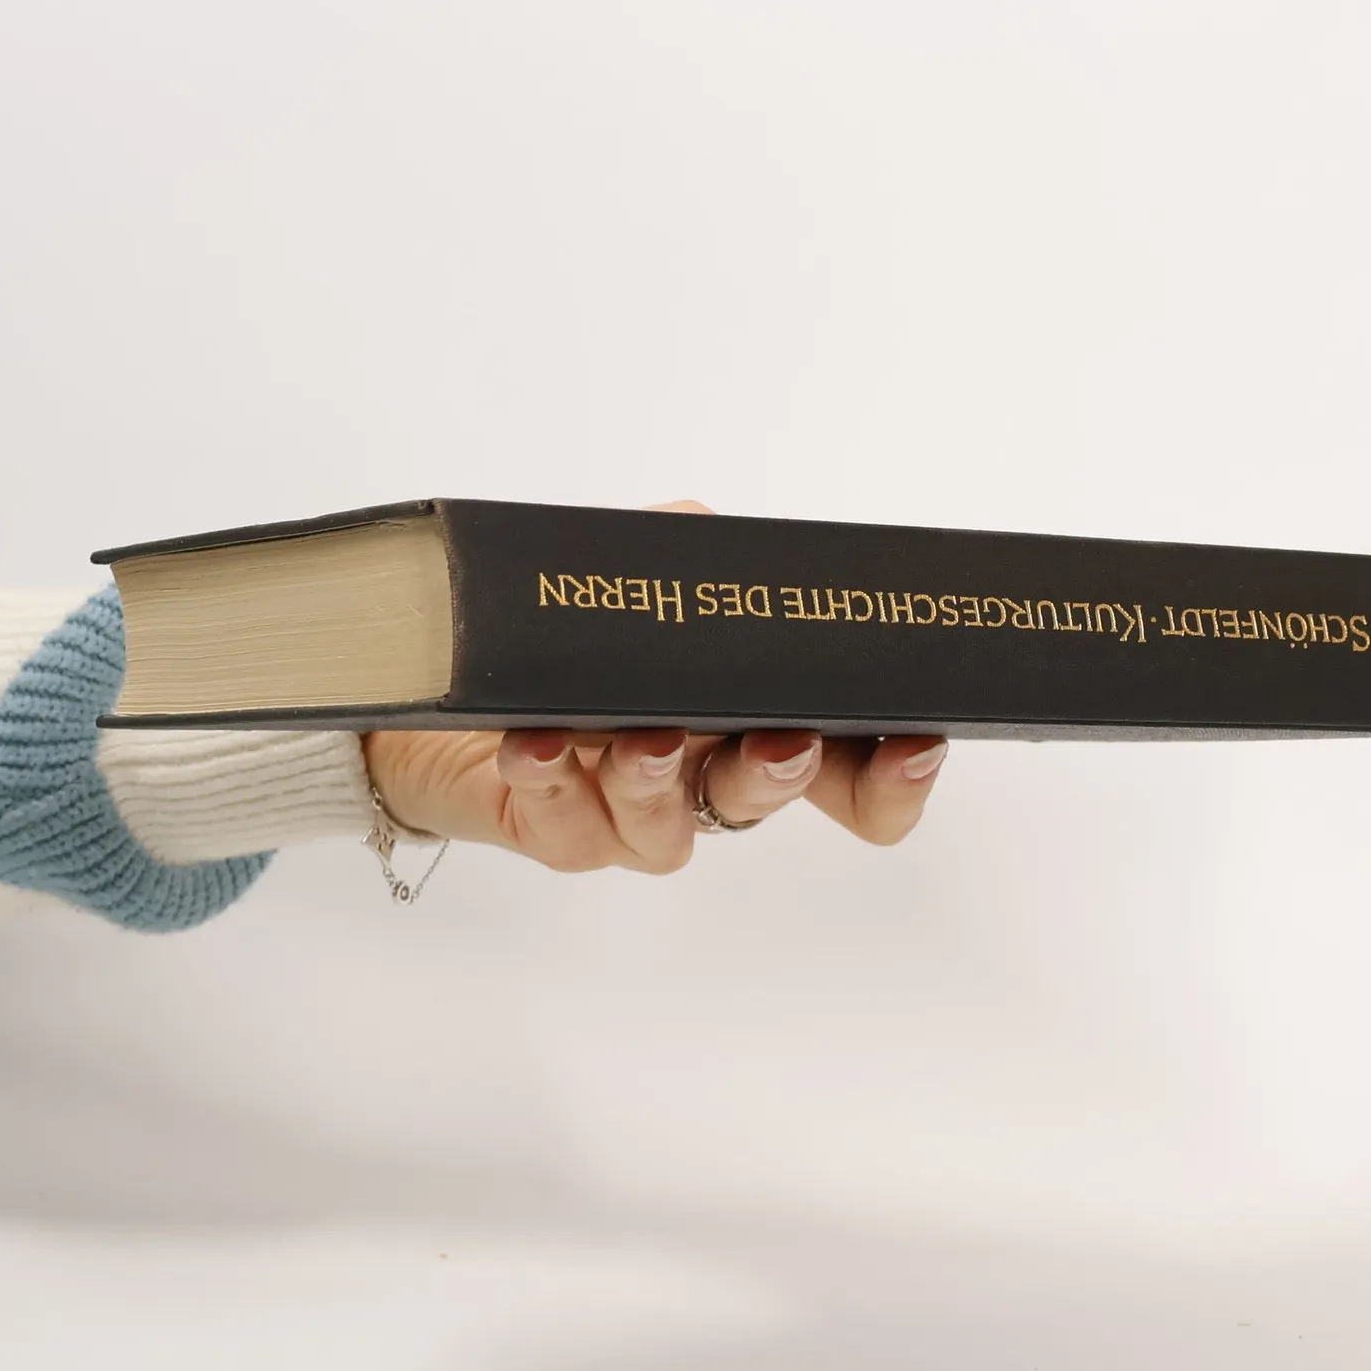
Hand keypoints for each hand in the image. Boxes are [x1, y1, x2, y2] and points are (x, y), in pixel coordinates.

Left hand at [360, 500, 947, 874]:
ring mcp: (638, 811)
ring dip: (659, 780)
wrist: (454, 675)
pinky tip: (538, 741)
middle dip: (784, 772)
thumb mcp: (647, 560)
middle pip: (773, 797)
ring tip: (640, 738)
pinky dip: (554, 778)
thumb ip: (694, 545)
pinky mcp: (562, 830)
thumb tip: (709, 539)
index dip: (894, 778)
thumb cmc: (574, 621)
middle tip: (783, 741)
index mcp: (757, 716)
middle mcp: (709, 773)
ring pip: (672, 830)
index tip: (916, 744)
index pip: (852, 773)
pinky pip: (568, 826)